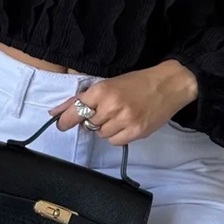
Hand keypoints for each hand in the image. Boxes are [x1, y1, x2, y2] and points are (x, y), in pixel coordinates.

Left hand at [47, 61, 198, 145]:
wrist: (168, 85)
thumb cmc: (137, 82)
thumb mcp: (108, 84)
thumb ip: (82, 98)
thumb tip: (56, 112)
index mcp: (102, 90)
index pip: (75, 111)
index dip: (65, 120)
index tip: (60, 124)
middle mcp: (111, 106)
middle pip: (88, 124)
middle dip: (92, 119)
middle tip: (104, 111)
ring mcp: (125, 120)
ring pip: (101, 134)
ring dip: (105, 128)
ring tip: (118, 116)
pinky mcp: (136, 132)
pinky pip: (115, 142)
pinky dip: (117, 135)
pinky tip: (126, 124)